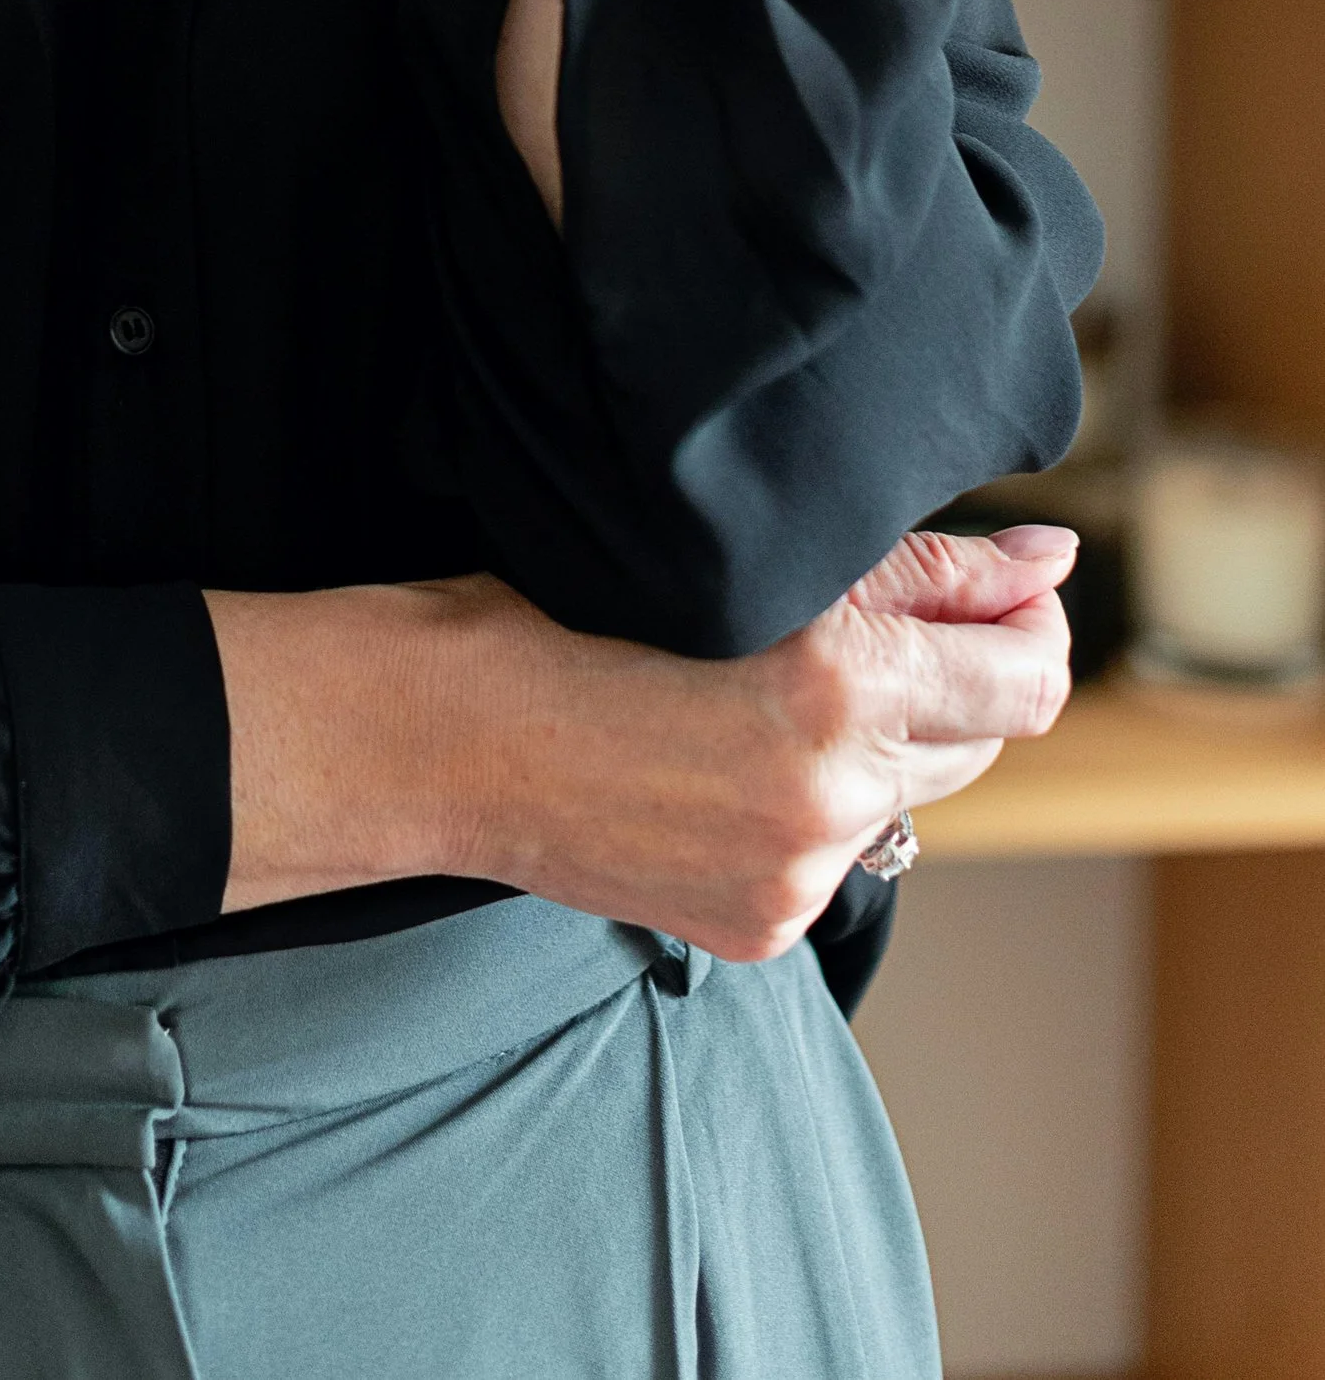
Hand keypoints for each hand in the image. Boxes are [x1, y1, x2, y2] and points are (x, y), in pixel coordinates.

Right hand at [209, 526, 1074, 961]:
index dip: (1028, 623)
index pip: (1029, 675)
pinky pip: (837, 856)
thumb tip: (1048, 561)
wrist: (442, 732)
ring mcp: (799, 878)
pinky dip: (811, 806)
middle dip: (950, 676)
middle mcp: (834, 795)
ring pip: (909, 797)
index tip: (1005, 590)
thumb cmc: (568, 609)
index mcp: (839, 685)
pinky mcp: (762, 928)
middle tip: (864, 623)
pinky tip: (726, 759)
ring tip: (772, 689)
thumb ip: (920, 569)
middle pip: (983, 737)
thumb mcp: (750, 560)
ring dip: (881, 741)